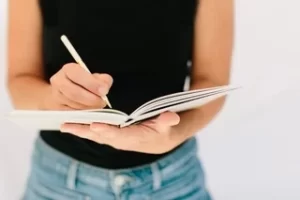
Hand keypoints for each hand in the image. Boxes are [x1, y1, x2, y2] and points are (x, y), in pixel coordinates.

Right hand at [40, 63, 112, 109]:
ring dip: (89, 107)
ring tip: (98, 105)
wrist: (69, 92)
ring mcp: (56, 97)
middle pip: (74, 93)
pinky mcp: (58, 109)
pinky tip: (91, 111)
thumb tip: (105, 86)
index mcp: (68, 70)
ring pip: (73, 105)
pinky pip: (72, 114)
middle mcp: (58, 82)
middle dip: (92, 99)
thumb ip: (103, 79)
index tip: (104, 91)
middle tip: (103, 101)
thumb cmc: (85, 84)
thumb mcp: (95, 77)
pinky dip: (84, 114)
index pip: (77, 75)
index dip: (92, 83)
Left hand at [60, 112, 181, 153]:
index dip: (107, 131)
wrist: (160, 140)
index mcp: (135, 138)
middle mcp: (122, 141)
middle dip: (84, 131)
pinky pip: (96, 132)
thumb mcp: (169, 126)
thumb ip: (168, 122)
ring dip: (80, 129)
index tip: (95, 126)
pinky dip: (83, 128)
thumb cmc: (163, 131)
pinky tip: (72, 124)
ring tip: (64, 124)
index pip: (119, 135)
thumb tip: (171, 117)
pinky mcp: (113, 136)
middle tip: (68, 125)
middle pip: (101, 136)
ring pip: (96, 135)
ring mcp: (116, 139)